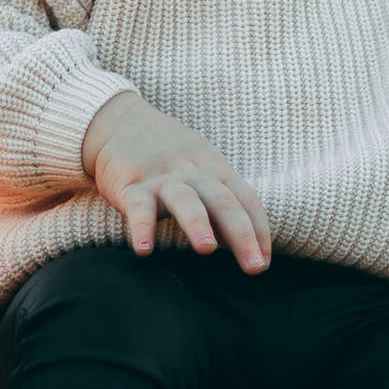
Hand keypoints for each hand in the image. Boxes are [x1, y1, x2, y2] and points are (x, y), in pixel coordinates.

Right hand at [81, 89, 272, 269]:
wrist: (123, 121)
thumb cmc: (170, 155)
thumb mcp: (203, 170)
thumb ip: (222, 205)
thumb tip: (244, 247)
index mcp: (217, 171)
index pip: (247, 201)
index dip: (260, 231)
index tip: (265, 261)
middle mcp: (195, 173)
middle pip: (224, 203)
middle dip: (243, 236)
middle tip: (255, 267)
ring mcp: (164, 178)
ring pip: (186, 200)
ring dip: (197, 224)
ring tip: (207, 249)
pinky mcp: (132, 184)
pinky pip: (139, 207)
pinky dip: (141, 228)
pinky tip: (144, 250)